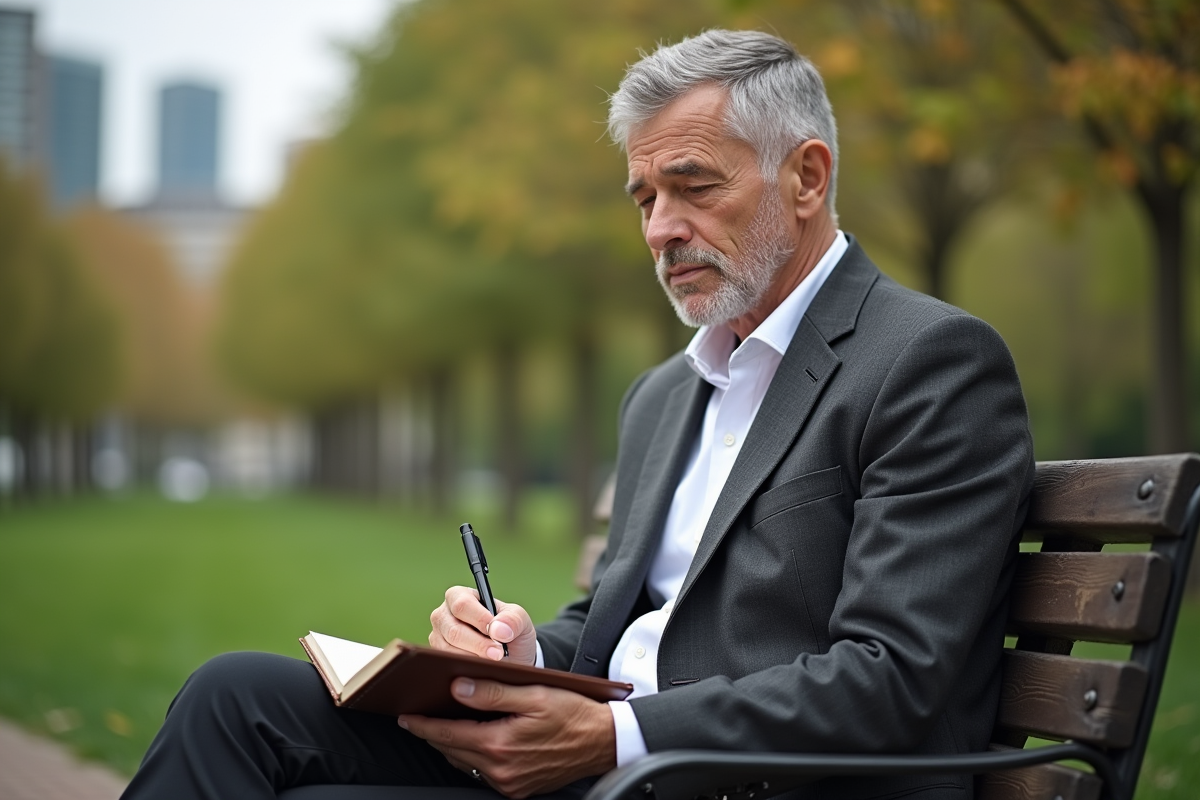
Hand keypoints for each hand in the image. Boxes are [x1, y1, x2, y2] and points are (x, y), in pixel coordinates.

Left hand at [399, 678, 616, 798]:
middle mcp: (501, 770)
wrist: (604, 742)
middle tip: (417, 717)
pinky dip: (471, 755)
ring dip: (451, 745)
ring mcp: (509, 783)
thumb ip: (493, 692)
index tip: (405, 716)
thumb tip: (458, 687)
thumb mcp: (533, 694)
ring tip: (440, 725)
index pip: (448, 733)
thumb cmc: (574, 713)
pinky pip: (482, 772)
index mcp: (501, 744)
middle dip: (432, 733)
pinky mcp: (517, 788)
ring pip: (465, 763)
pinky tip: (471, 740)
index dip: (423, 724)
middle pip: (452, 750)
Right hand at [430, 586, 537, 664]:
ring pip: (448, 650)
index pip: (462, 604)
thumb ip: (513, 619)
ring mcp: (438, 637)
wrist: (511, 657)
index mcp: (460, 596)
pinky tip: (480, 671)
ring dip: (472, 659)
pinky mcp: (438, 657)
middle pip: (454, 630)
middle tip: (498, 654)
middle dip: (479, 644)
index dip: (479, 619)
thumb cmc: (511, 631)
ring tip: (492, 663)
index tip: (496, 633)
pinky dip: (464, 669)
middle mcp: (443, 615)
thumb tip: (498, 629)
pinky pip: (446, 665)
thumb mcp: (520, 619)